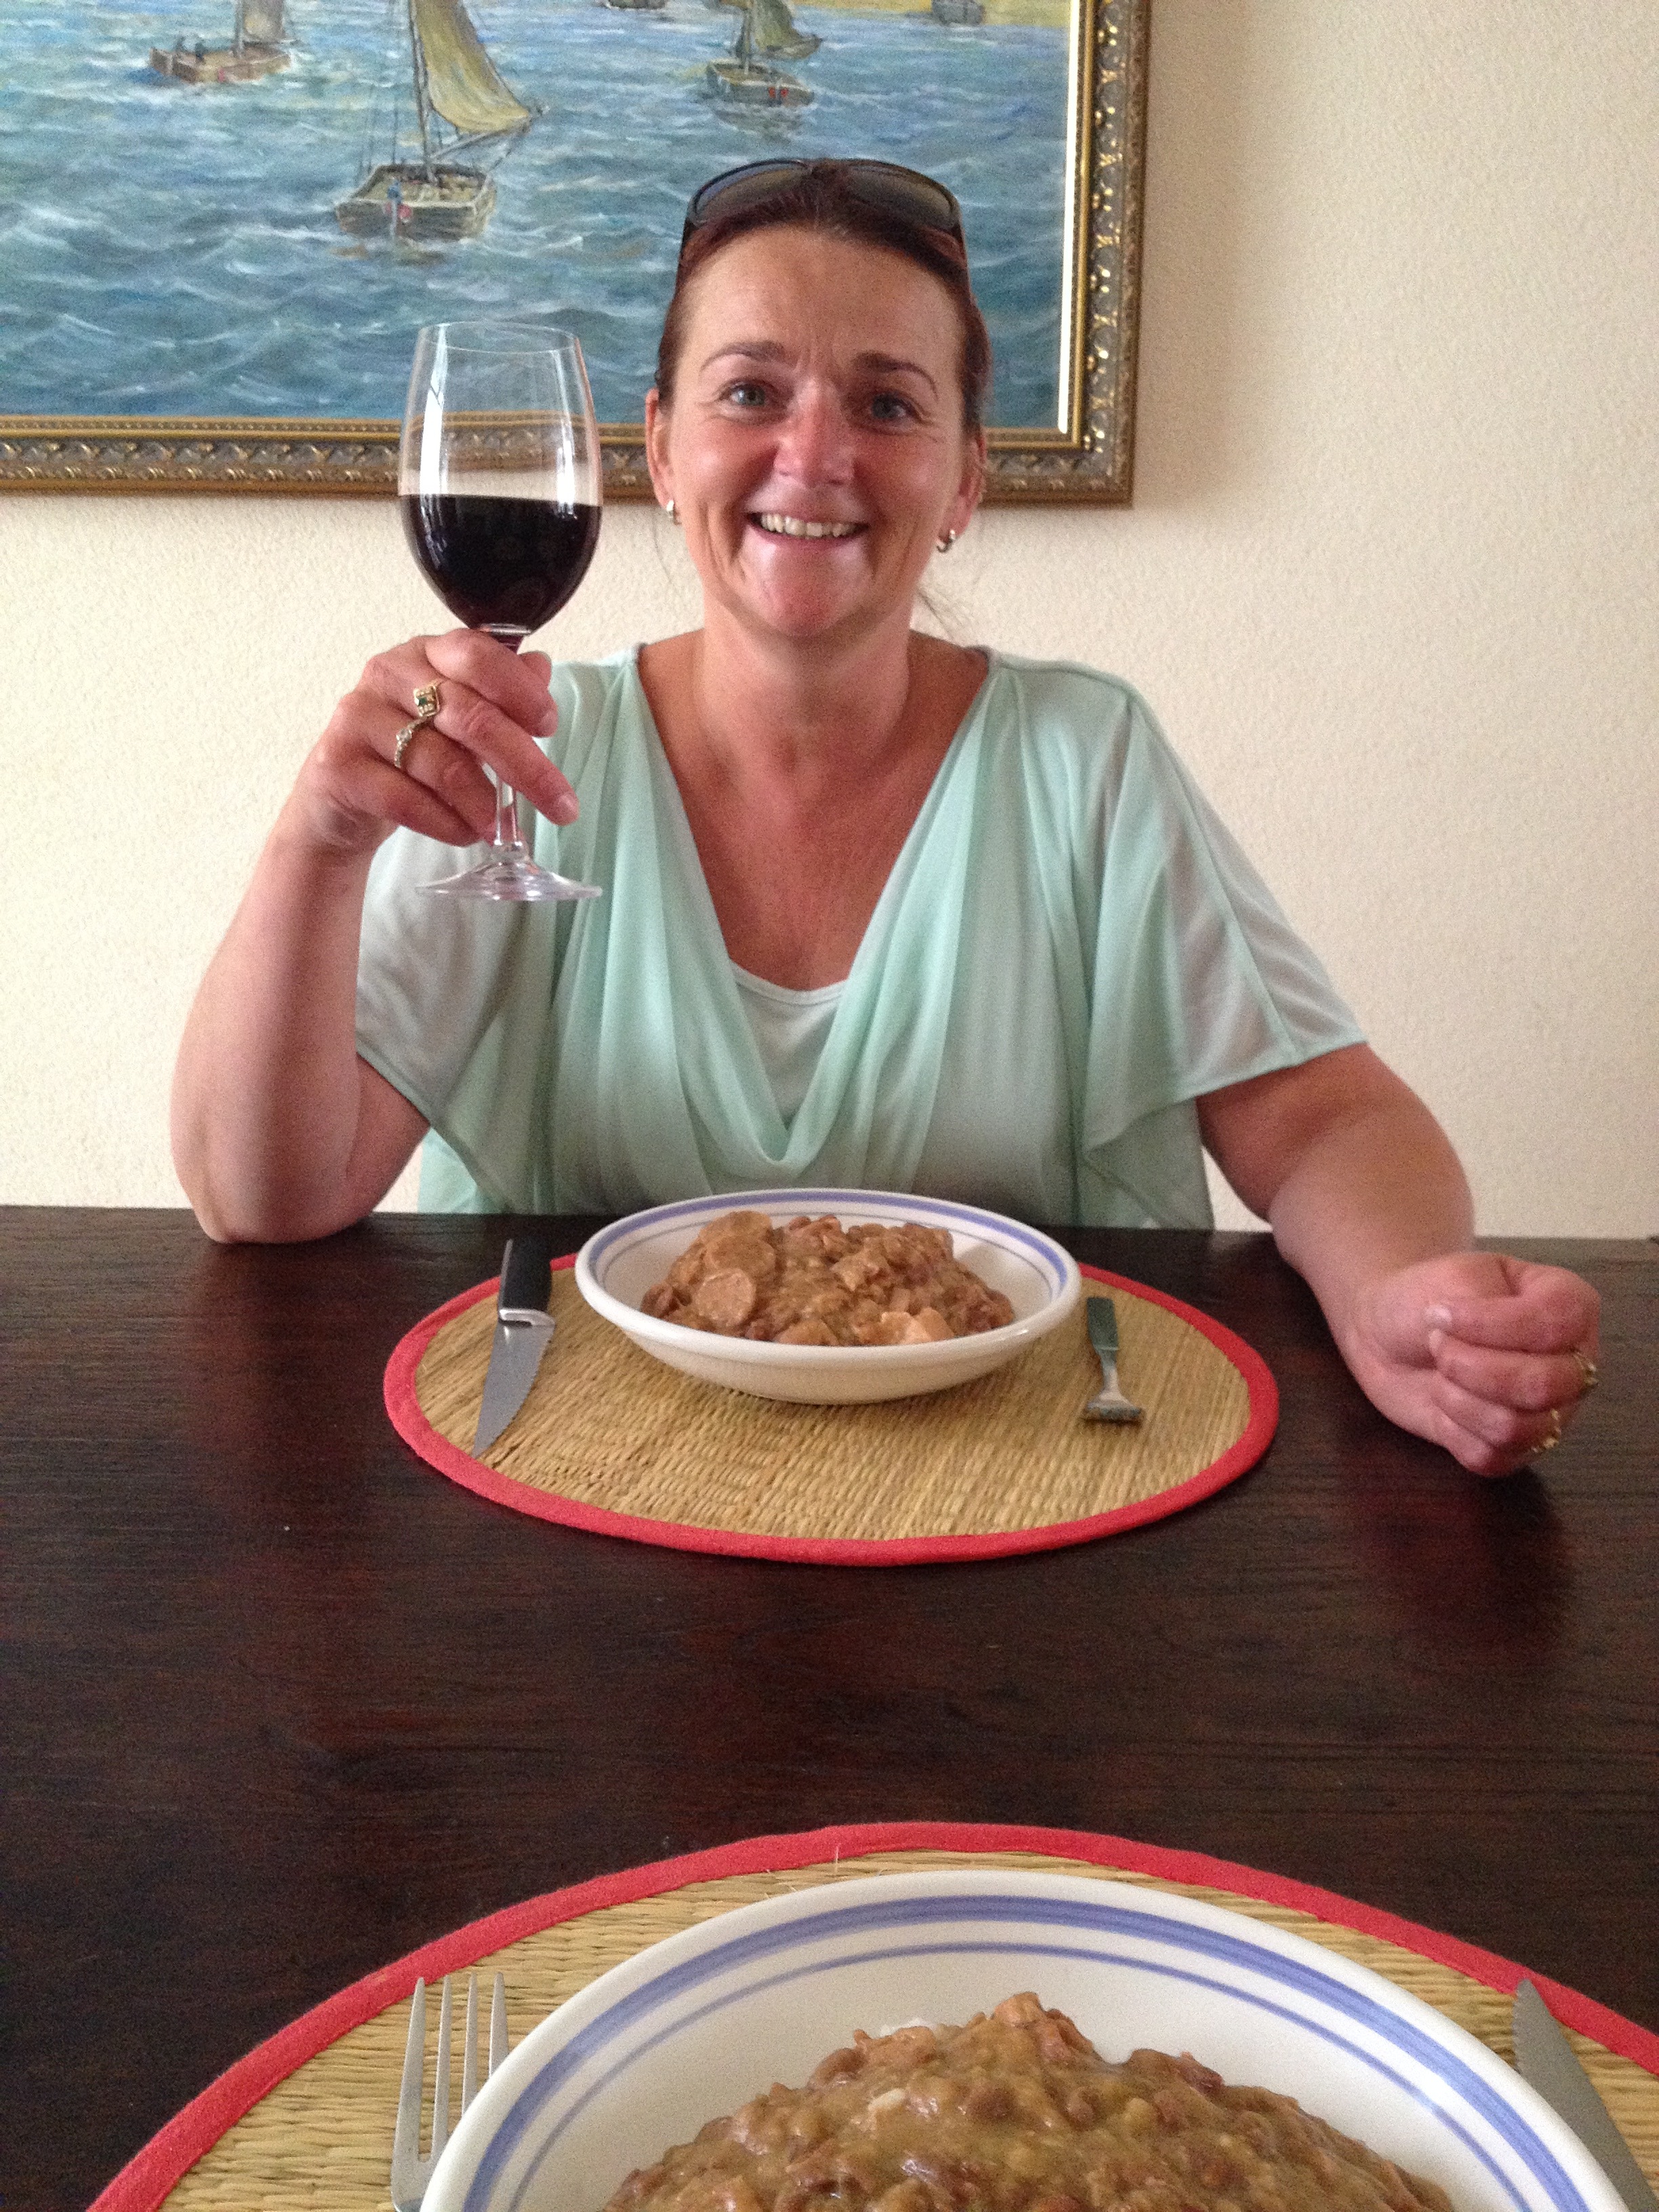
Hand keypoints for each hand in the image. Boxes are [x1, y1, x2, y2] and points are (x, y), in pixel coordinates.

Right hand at [285, 630, 578, 858]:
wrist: (342, 797)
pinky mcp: (338, 766)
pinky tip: (465, 834)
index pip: (477, 655)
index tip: (550, 728)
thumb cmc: (411, 752)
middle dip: (524, 766)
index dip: (520, 691)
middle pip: (470, 716)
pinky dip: (446, 823)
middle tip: (562, 806)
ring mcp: (358, 717)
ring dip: (483, 804)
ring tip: (503, 830)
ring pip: (440, 763)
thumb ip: (500, 694)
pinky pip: (405, 799)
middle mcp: (388, 673)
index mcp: (426, 652)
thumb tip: (542, 668)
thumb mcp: (460, 721)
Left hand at [1349, 1251, 1600, 1476]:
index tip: (1439, 1314)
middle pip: (1541, 1385)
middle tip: (1438, 1345)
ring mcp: (1551, 1412)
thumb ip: (1484, 1305)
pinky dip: (1453, 1430)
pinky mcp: (1517, 1449)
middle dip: (1470, 1366)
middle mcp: (1573, 1364)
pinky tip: (1443, 1403)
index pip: (1554, 1325)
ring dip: (1458, 1399)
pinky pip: (1493, 1457)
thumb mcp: (1456, 1277)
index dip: (1493, 1325)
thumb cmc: (1430, 1297)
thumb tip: (1488, 1350)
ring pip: (1517, 1428)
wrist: (1390, 1334)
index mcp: (1572, 1307)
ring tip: (1440, 1374)